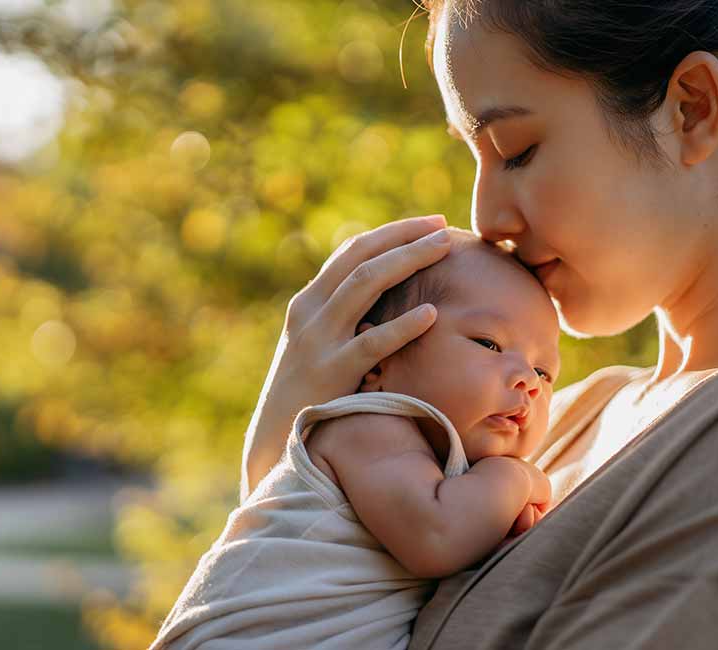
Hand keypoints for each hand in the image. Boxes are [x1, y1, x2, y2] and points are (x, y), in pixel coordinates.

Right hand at [241, 215, 452, 498]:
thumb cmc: (308, 396)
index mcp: (308, 303)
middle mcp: (310, 312)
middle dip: (404, 236)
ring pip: (365, 284)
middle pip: (361, 257)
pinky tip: (433, 314)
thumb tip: (388, 300)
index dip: (392, 233)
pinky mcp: (331, 373)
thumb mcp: (319, 348)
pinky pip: (372, 342)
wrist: (274, 443)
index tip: (427, 224)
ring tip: (443, 249)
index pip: (352, 252)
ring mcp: (318, 340)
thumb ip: (344, 321)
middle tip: (442, 226)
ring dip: (408, 260)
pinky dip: (403, 325)